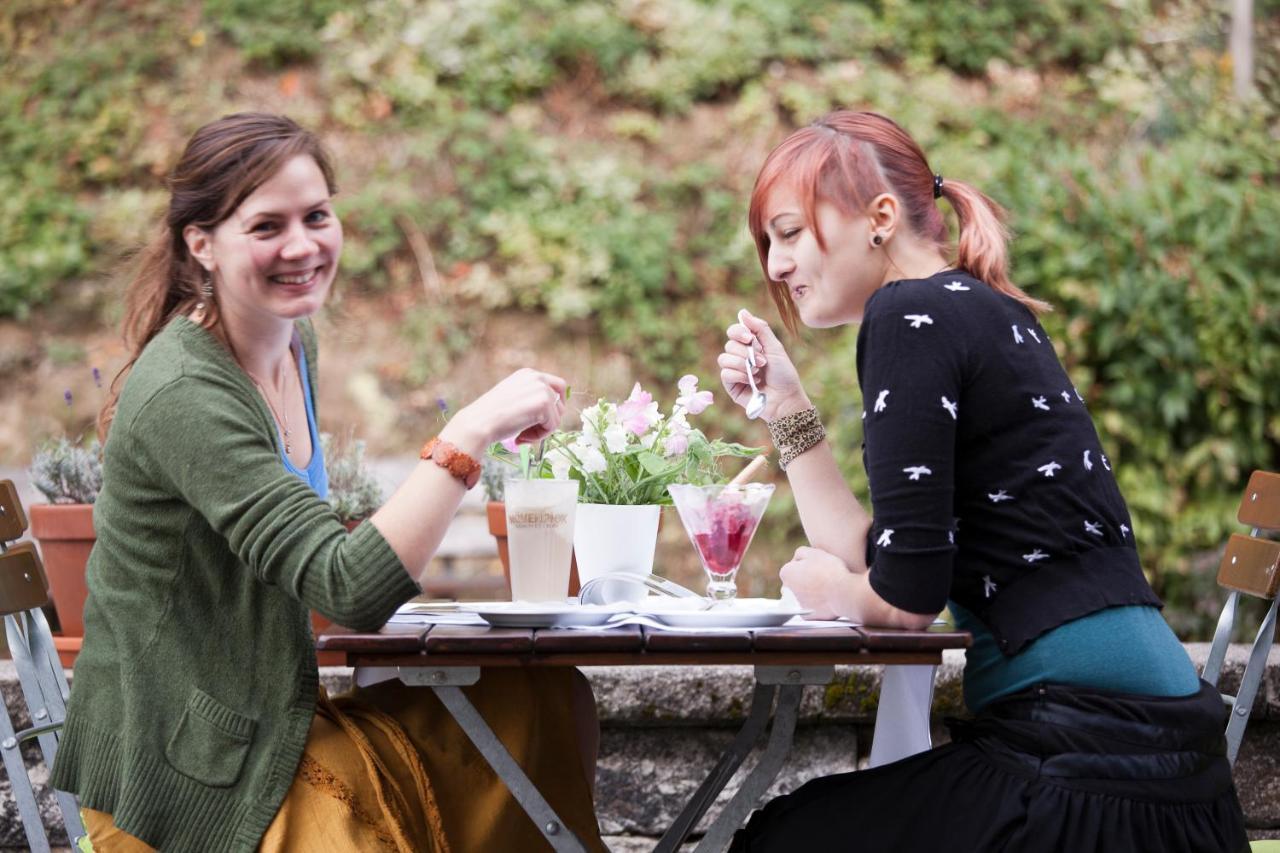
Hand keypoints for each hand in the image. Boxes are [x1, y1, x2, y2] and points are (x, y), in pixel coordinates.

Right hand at [444, 368, 567, 453]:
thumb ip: (530, 398)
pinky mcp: (544, 403)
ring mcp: (542, 389)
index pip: (557, 386)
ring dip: (542, 430)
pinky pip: (553, 426)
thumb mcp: (512, 397)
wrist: (478, 423)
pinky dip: (539, 436)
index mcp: (528, 374)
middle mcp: (537, 377)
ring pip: (557, 416)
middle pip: (560, 401)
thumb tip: (553, 410)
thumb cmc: (490, 416)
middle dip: (550, 419)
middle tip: (531, 431)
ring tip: (522, 435)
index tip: (542, 420)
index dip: (554, 405)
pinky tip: (521, 437)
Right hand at [717, 308, 809, 420]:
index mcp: (750, 346)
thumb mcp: (774, 348)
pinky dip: (739, 375)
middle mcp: (740, 357)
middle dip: (745, 353)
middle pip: (729, 345)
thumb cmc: (784, 374)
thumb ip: (760, 329)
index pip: (733, 331)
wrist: (786, 399)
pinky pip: (725, 373)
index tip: (749, 338)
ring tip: (758, 372)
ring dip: (742, 364)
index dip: (737, 332)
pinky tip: (751, 381)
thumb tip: (742, 311)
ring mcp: (734, 371)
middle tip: (762, 362)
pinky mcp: (731, 386)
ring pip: (723, 358)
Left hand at [779, 546, 852, 620]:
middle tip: (820, 577)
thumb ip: (801, 553)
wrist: (842, 592)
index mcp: (786, 573)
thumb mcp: (814, 552)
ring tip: (824, 589)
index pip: (792, 567)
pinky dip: (816, 605)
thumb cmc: (829, 570)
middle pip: (795, 583)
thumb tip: (797, 559)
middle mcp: (786, 590)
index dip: (805, 565)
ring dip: (809, 593)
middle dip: (804, 580)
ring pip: (801, 597)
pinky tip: (826, 599)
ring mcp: (796, 604)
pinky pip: (810, 609)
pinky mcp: (807, 616)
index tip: (817, 566)